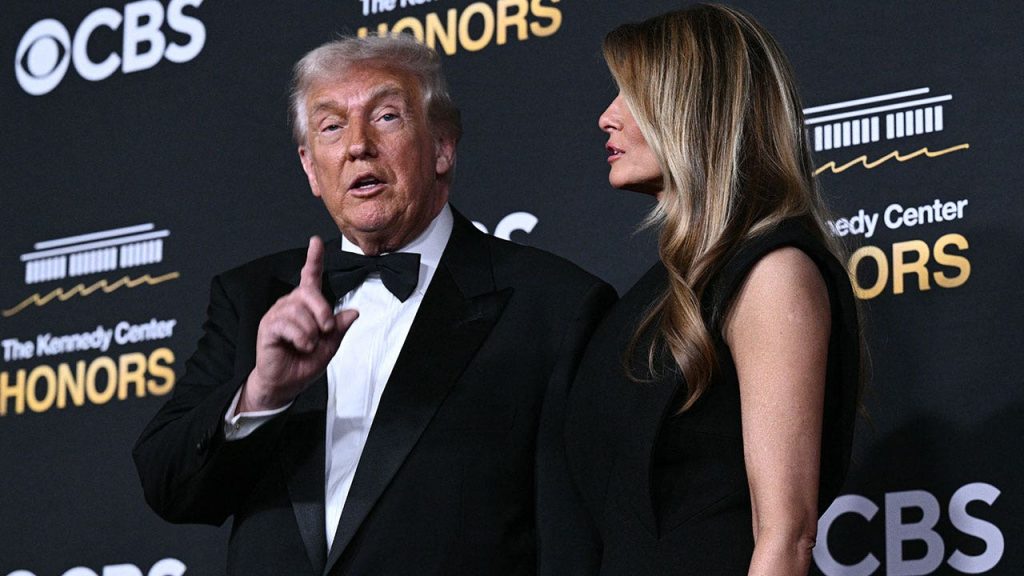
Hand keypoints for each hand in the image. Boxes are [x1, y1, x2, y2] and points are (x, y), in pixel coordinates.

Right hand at [240, 236, 357, 411]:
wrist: (286, 384)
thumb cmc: (304, 363)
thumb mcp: (330, 346)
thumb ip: (339, 328)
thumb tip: (353, 312)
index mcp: (306, 306)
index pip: (310, 277)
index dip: (314, 259)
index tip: (316, 242)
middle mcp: (290, 304)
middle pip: (310, 292)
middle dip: (323, 312)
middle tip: (325, 331)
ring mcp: (277, 314)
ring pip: (301, 311)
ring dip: (311, 333)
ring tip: (306, 345)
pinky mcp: (269, 326)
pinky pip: (288, 324)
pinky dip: (301, 338)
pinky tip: (300, 346)